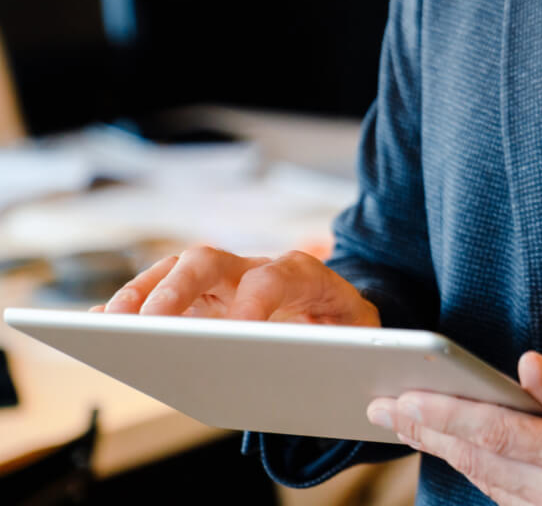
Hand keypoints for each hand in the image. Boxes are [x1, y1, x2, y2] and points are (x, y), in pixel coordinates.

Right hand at [93, 245, 380, 325]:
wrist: (340, 308)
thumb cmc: (346, 324)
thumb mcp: (359, 333)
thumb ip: (346, 342)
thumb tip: (329, 360)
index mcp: (301, 275)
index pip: (274, 277)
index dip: (252, 301)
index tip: (233, 332)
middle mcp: (254, 269)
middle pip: (211, 260)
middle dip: (178, 287)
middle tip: (150, 323)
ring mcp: (223, 281)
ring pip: (177, 271)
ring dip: (142, 294)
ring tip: (111, 324)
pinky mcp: (200, 298)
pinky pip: (161, 292)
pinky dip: (131, 305)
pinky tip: (102, 324)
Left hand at [367, 352, 541, 505]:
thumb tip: (523, 366)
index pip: (493, 434)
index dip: (442, 414)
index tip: (401, 398)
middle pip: (477, 460)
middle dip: (425, 431)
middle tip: (381, 406)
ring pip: (483, 480)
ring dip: (440, 449)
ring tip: (404, 419)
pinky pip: (501, 493)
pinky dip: (471, 465)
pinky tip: (449, 443)